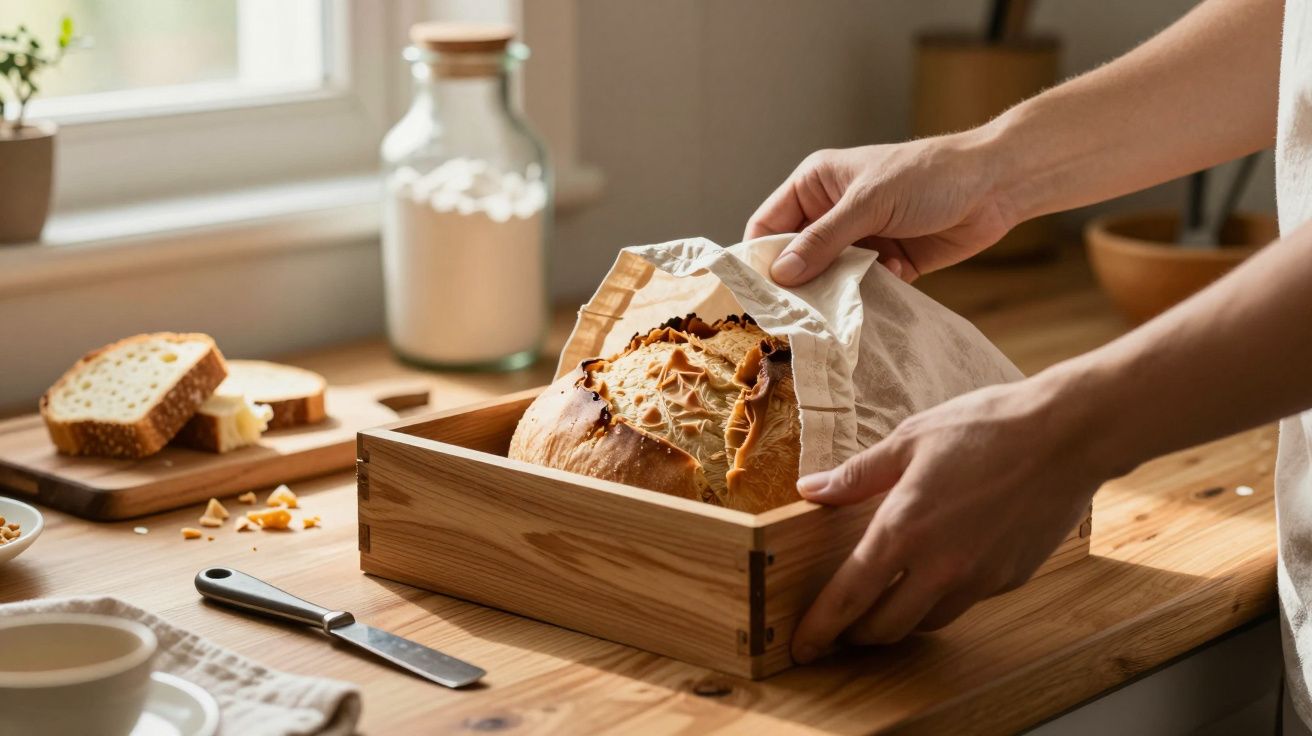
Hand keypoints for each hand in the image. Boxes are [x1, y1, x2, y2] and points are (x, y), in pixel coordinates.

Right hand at [745, 134, 1018, 285]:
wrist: (996, 186)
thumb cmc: (929, 176)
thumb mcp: (869, 203)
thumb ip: (823, 239)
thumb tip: (781, 274)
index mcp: (815, 185)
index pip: (768, 226)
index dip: (759, 258)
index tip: (758, 294)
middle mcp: (831, 212)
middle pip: (794, 258)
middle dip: (798, 283)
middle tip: (796, 314)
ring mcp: (859, 239)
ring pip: (828, 278)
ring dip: (836, 293)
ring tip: (841, 306)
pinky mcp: (887, 263)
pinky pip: (862, 289)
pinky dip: (869, 295)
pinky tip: (891, 282)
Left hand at [789, 374, 1108, 662]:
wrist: (1069, 435)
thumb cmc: (988, 427)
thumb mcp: (910, 439)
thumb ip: (857, 475)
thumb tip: (811, 489)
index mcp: (904, 528)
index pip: (849, 597)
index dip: (820, 628)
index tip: (802, 646)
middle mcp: (940, 565)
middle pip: (885, 627)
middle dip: (856, 634)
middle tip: (840, 627)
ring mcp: (979, 578)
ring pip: (926, 622)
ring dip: (900, 620)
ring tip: (886, 602)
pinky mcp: (1011, 578)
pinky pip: (965, 602)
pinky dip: (942, 598)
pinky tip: (939, 573)